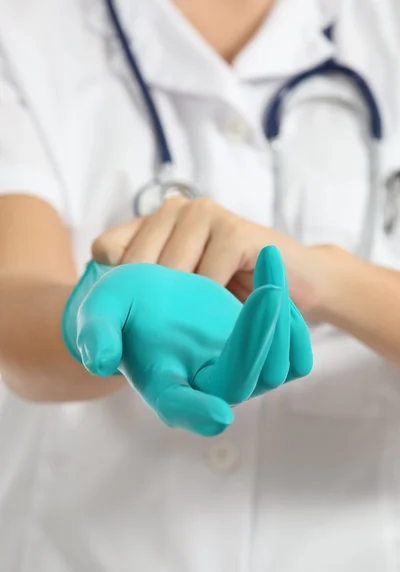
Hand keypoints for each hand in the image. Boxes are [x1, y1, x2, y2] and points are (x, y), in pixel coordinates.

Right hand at [63, 246, 312, 435]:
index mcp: (165, 387)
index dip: (196, 414)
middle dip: (256, 341)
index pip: (181, 408)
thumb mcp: (102, 309)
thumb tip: (101, 359)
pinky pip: (293, 357)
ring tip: (271, 271)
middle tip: (267, 292)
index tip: (217, 415)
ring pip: (276, 369)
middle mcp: (206, 388)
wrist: (154, 296)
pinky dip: (295, 326)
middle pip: (241, 383)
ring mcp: (238, 373)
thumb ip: (96, 333)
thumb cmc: (124, 307)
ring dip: (281, 325)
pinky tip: (277, 283)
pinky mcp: (259, 355)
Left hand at [92, 196, 339, 320]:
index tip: (134, 319)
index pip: (106, 250)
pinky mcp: (236, 230)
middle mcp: (175, 209)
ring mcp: (205, 214)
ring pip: (168, 275)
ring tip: (194, 334)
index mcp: (154, 221)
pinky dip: (212, 309)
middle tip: (168, 338)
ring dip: (180, 313)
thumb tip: (102, 334)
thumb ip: (145, 298)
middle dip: (147, 309)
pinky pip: (207, 279)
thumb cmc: (233, 295)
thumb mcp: (182, 296)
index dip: (115, 290)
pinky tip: (222, 320)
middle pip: (134, 266)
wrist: (295, 285)